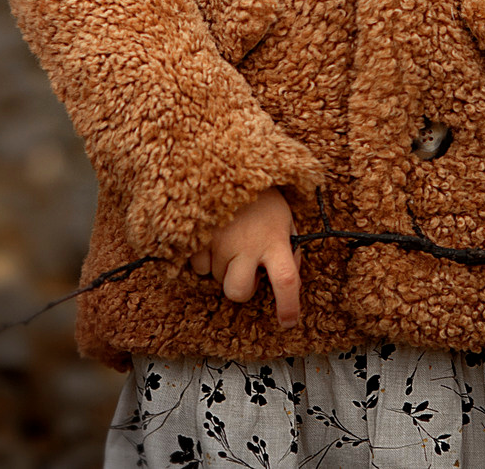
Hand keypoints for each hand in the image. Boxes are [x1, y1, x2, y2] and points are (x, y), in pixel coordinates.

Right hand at [189, 187, 300, 324]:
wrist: (229, 163)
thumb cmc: (261, 196)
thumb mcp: (285, 219)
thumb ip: (288, 250)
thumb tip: (284, 282)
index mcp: (275, 239)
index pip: (286, 281)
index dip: (288, 307)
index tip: (287, 322)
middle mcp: (247, 244)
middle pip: (239, 292)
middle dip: (241, 288)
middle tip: (246, 267)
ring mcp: (220, 241)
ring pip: (215, 278)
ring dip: (223, 267)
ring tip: (231, 239)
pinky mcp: (197, 235)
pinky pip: (196, 266)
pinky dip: (203, 257)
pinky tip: (212, 237)